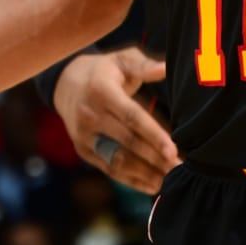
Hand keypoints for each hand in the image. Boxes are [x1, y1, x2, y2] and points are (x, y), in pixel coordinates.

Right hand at [53, 47, 179, 192]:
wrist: (66, 84)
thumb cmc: (105, 70)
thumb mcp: (121, 59)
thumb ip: (144, 65)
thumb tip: (165, 68)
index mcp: (101, 90)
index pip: (131, 116)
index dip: (153, 135)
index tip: (173, 151)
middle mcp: (89, 114)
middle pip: (127, 142)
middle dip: (155, 158)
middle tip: (180, 169)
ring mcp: (84, 135)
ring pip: (118, 160)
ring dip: (146, 173)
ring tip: (170, 180)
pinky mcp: (83, 150)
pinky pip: (109, 169)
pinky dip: (131, 180)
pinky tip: (153, 185)